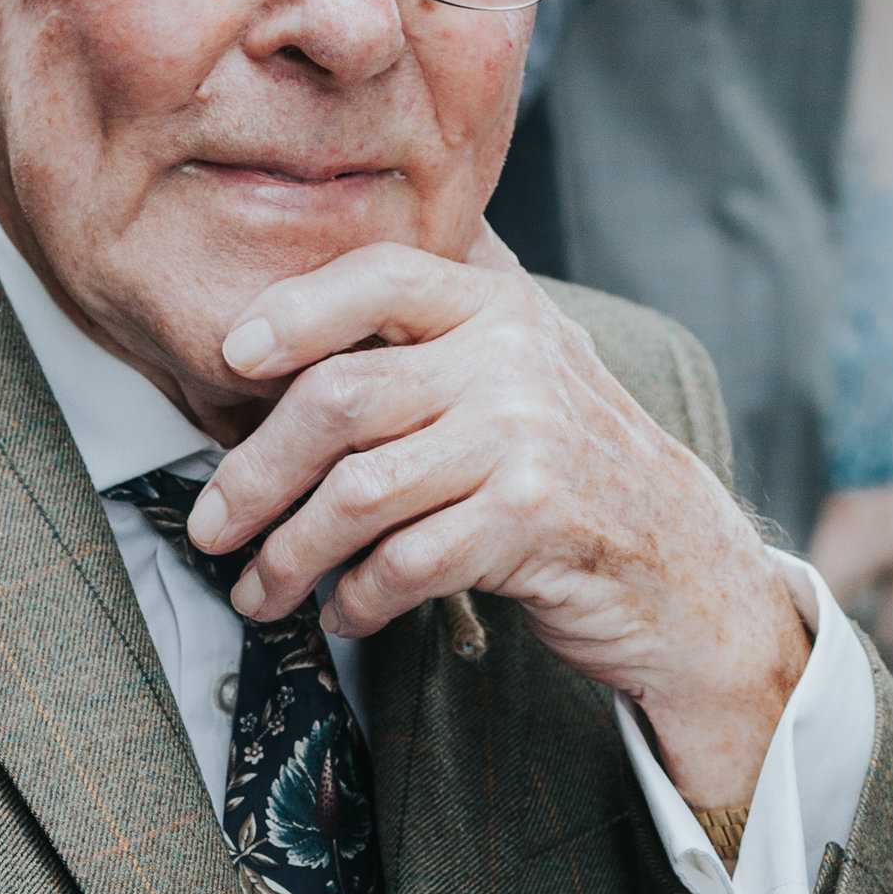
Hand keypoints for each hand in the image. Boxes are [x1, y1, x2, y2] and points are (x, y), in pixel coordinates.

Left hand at [191, 240, 808, 810]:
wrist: (682, 564)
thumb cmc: (572, 473)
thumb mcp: (520, 374)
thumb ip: (436, 340)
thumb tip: (280, 333)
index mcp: (500, 306)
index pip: (379, 278)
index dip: (294, 312)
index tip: (230, 362)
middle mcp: (513, 358)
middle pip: (339, 398)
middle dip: (255, 474)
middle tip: (210, 528)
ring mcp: (525, 437)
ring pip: (359, 492)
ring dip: (289, 556)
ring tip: (257, 593)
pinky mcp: (532, 520)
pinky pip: (405, 561)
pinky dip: (358, 599)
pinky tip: (343, 615)